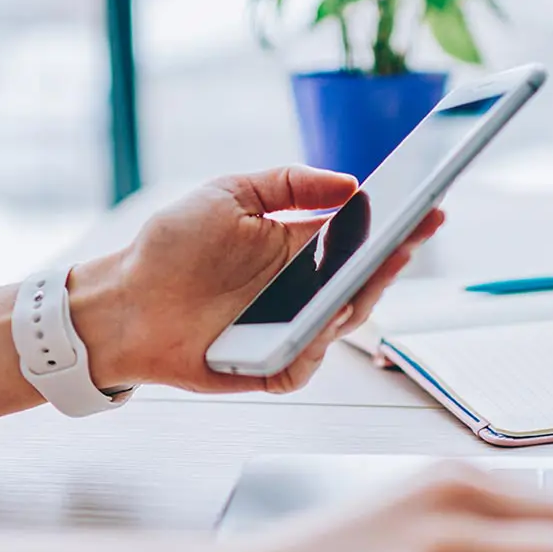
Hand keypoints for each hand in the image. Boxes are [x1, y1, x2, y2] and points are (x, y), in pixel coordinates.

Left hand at [70, 165, 444, 394]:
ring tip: (372, 271)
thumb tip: (350, 184)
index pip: (365, 239)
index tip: (427, 207)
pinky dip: (315, 346)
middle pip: (366, 282)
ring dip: (359, 298)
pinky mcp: (275, 367)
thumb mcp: (230, 194)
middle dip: (393, 260)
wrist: (124, 302)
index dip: (400, 226)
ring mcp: (295, 331)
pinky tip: (321, 325)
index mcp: (304, 249)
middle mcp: (307, 292)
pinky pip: (307, 361)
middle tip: (410, 238)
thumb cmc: (173, 248)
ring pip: (343, 322)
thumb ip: (290, 184)